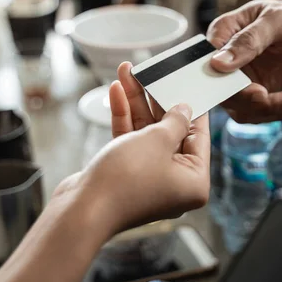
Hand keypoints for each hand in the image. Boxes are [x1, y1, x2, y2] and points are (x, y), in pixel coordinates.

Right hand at [68, 62, 209, 232]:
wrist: (83, 209)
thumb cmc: (126, 179)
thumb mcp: (157, 140)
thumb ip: (174, 121)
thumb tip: (184, 110)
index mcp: (194, 181)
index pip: (199, 136)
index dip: (192, 107)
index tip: (188, 85)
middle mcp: (174, 182)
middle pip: (170, 132)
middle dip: (156, 99)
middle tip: (153, 73)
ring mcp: (148, 178)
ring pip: (147, 133)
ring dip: (136, 102)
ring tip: (128, 73)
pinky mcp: (125, 174)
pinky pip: (130, 141)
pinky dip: (124, 118)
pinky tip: (116, 92)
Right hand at [207, 0, 281, 122]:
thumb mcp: (275, 21)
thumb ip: (249, 40)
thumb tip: (218, 63)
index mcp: (222, 34)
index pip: (210, 65)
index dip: (227, 83)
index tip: (257, 90)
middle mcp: (224, 60)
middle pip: (224, 93)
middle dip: (255, 102)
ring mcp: (237, 79)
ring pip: (241, 109)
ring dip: (271, 110)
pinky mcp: (251, 93)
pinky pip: (257, 112)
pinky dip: (280, 111)